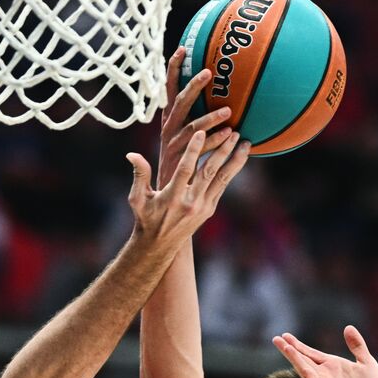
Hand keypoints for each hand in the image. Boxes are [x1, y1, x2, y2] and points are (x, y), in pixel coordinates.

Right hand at [127, 50, 250, 252]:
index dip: (193, 150)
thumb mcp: (138, 198)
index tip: (201, 132)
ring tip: (245, 143)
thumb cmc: (146, 217)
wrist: (160, 245)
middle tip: (233, 132)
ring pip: (221, 179)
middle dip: (222, 151)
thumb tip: (132, 154)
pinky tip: (241, 157)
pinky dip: (233, 170)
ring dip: (234, 160)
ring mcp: (203, 207)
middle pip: (209, 172)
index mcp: (172, 197)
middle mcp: (190, 202)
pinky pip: (223, 185)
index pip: (185, 170)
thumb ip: (139, 175)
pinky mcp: (210, 209)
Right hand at [272, 326, 377, 377]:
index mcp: (332, 365)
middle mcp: (325, 375)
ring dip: (295, 360)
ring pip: (305, 370)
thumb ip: (357, 346)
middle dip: (289, 350)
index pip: (310, 353)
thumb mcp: (367, 362)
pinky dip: (309, 377)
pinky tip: (303, 368)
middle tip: (276, 338)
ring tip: (286, 348)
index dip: (297, 345)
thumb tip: (348, 327)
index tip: (284, 336)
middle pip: (302, 360)